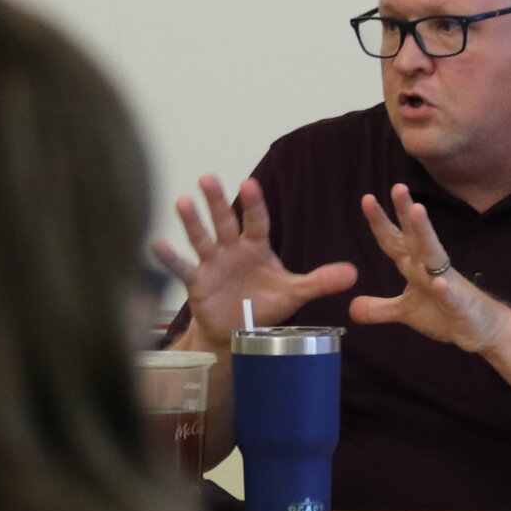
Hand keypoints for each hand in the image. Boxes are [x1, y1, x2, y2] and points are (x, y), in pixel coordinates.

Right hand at [152, 174, 357, 343]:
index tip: (249, 184)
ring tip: (181, 202)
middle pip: (224, 221)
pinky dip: (170, 258)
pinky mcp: (197, 283)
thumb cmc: (264, 306)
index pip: (256, 221)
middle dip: (216, 201)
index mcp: (256, 247)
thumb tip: (354, 273)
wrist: (239, 333)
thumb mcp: (294, 292)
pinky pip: (183, 268)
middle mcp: (231, 249)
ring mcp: (212, 264)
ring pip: (201, 239)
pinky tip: (156, 243)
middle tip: (207, 177)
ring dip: (191, 222)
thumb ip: (320, 281)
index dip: (253, 204)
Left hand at [349, 185, 510, 353]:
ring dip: (425, 233)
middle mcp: (430, 268)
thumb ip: (379, 308)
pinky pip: (451, 295)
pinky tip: (440, 283)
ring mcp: (447, 283)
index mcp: (414, 267)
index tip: (367, 198)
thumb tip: (351, 307)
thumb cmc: (446, 313)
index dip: (380, 222)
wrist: (484, 329)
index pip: (394, 240)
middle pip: (414, 237)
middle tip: (398, 187)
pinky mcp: (460, 304)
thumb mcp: (406, 312)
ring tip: (417, 211)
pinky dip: (446, 289)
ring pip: (434, 254)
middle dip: (405, 212)